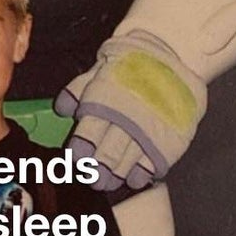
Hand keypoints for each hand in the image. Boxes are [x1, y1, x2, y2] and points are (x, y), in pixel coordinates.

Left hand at [55, 30, 206, 190]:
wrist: (173, 53)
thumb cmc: (132, 61)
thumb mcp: (102, 67)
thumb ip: (79, 88)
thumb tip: (62, 109)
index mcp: (106, 100)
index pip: (88, 134)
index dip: (80, 151)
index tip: (75, 159)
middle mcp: (126, 119)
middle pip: (106, 154)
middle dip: (96, 170)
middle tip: (91, 178)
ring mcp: (149, 132)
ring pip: (127, 163)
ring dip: (115, 175)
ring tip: (107, 182)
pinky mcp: (168, 140)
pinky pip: (152, 165)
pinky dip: (140, 174)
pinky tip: (133, 177)